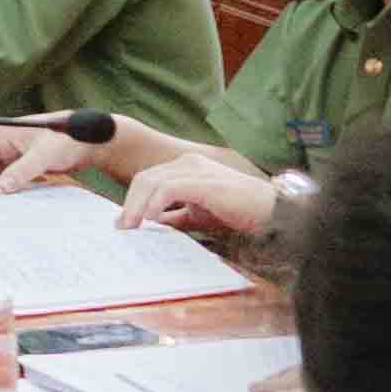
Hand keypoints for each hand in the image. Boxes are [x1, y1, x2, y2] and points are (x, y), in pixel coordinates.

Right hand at [0, 124, 96, 192]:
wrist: (92, 142)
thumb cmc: (68, 139)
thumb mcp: (43, 156)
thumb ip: (21, 171)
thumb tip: (2, 188)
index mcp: (4, 135)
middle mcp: (7, 144)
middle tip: (1, 203)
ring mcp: (17, 155)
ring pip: (0, 176)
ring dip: (6, 188)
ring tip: (15, 201)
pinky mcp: (27, 164)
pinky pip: (14, 179)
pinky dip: (17, 188)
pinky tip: (28, 195)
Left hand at [136, 150, 287, 244]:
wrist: (269, 211)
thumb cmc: (236, 212)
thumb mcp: (196, 214)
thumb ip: (174, 217)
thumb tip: (149, 225)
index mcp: (184, 167)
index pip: (148, 179)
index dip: (132, 200)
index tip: (123, 224)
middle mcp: (186, 162)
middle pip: (145, 179)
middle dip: (129, 203)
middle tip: (122, 228)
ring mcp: (195, 169)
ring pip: (152, 182)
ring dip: (136, 206)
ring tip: (131, 228)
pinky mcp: (202, 181)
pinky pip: (168, 189)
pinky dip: (154, 204)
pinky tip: (149, 220)